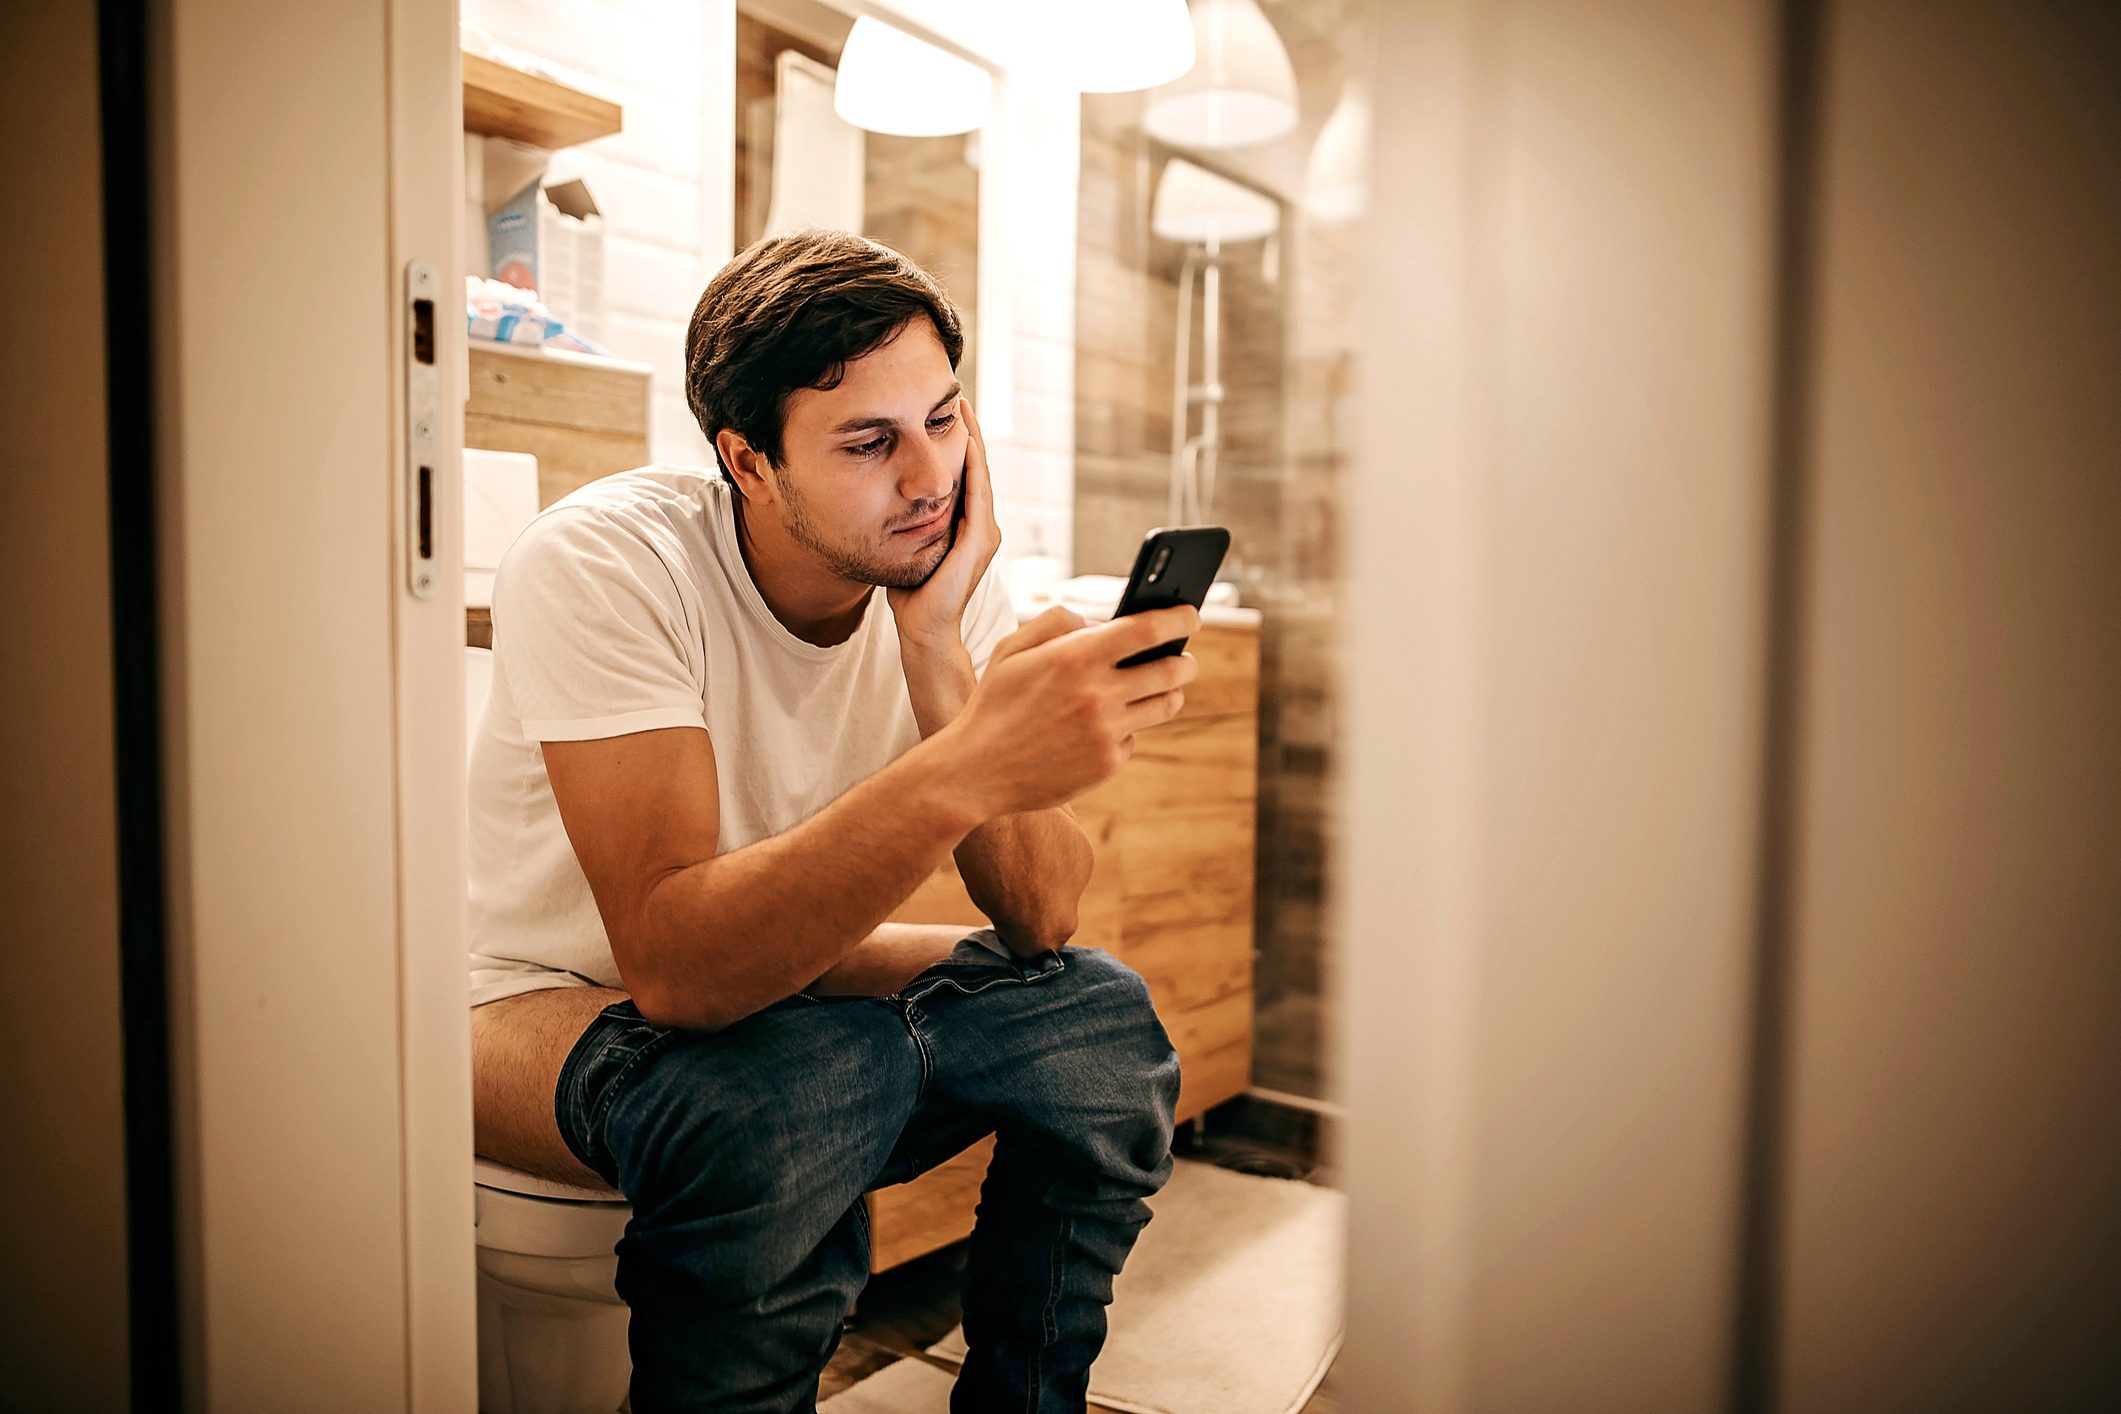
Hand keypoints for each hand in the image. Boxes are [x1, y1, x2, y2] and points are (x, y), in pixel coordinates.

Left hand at [887, 397, 1001, 651]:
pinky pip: (978, 494)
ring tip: (963, 408)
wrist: (923, 629)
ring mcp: (985, 533)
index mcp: (968, 527)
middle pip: (977, 468)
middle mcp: (983, 526)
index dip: (959, 443)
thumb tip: (881, 496)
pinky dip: (972, 466)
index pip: (966, 475)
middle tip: (959, 396)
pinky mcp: (979, 541)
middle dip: (969, 432)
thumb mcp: (907, 544)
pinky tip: (965, 441)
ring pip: (980, 474)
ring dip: (973, 440)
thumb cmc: (911, 595)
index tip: (945, 412)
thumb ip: (904, 520)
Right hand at [939, 603, 1202, 818]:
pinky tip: (1104, 727)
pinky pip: (1133, 738)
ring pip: (1165, 705)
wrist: (976, 772)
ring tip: (1165, 687)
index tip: (1191, 614)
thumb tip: (1102, 623)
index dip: (1179, 617)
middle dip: (1185, 660)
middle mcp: (1097, 694)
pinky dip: (1124, 729)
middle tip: (1184, 658)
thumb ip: (1057, 621)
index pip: (1148, 629)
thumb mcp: (1011, 648)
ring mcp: (1106, 732)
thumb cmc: (994, 703)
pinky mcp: (1107, 764)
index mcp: (1074, 657)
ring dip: (1170, 693)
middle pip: (1171, 670)